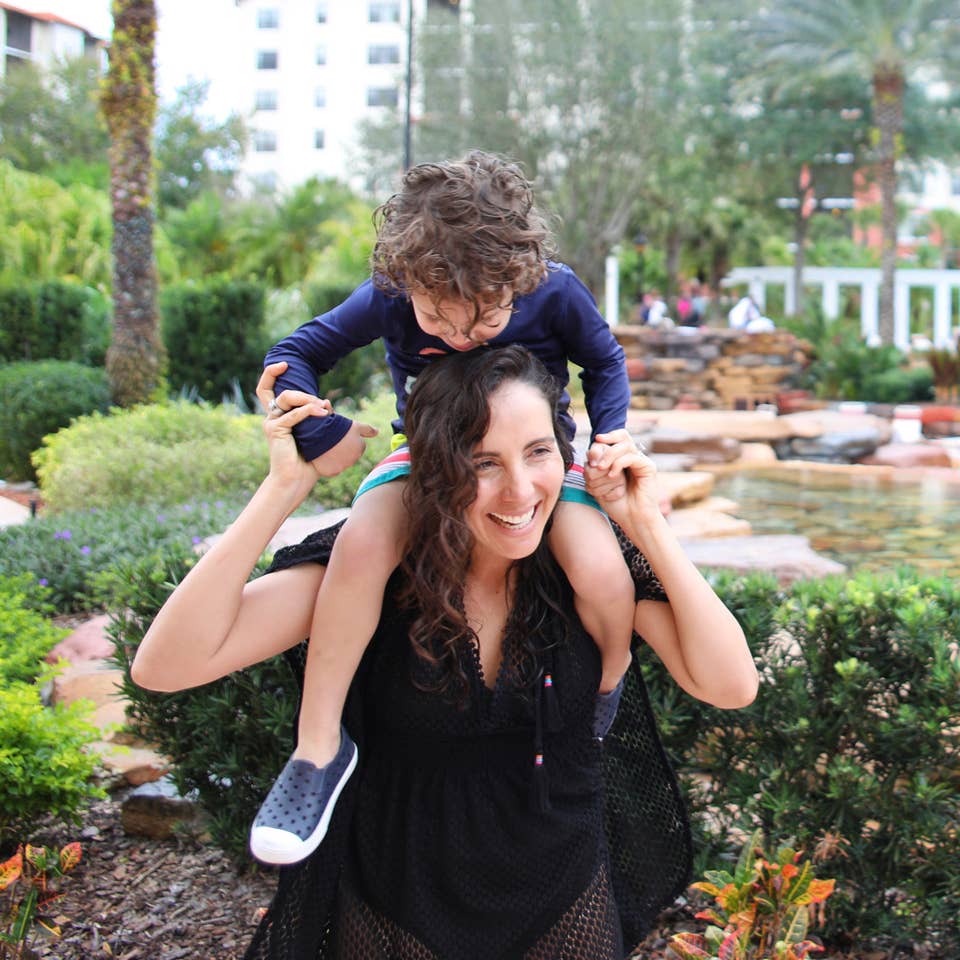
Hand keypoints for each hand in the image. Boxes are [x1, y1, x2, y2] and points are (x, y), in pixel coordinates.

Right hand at [256, 362, 375, 490]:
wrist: (296, 481)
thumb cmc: (310, 462)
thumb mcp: (324, 438)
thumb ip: (334, 424)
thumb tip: (356, 420)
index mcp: (280, 414)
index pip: (267, 386)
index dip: (271, 372)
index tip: (285, 363)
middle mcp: (273, 415)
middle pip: (274, 388)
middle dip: (296, 386)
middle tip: (318, 394)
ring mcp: (272, 422)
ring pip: (287, 398)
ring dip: (306, 397)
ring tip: (324, 406)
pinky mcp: (275, 430)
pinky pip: (293, 415)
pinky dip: (308, 411)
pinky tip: (323, 412)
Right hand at [309, 419, 378, 476]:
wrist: (317, 434)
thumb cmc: (336, 427)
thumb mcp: (354, 425)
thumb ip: (367, 430)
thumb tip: (377, 432)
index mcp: (360, 448)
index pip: (358, 445)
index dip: (348, 439)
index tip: (340, 436)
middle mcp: (354, 460)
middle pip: (349, 455)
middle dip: (342, 449)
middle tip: (332, 441)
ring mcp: (342, 467)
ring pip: (340, 463)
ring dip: (335, 457)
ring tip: (326, 447)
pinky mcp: (331, 472)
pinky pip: (331, 470)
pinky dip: (327, 464)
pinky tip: (322, 456)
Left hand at [584, 430, 659, 526]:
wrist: (632, 519)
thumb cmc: (616, 504)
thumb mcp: (599, 483)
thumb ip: (594, 467)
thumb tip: (590, 451)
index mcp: (623, 458)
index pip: (615, 438)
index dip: (603, 439)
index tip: (593, 448)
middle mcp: (634, 457)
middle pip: (622, 436)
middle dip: (605, 446)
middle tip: (595, 461)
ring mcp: (642, 461)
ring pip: (626, 445)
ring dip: (609, 455)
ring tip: (601, 468)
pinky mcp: (648, 468)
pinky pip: (632, 457)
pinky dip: (618, 464)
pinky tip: (612, 475)